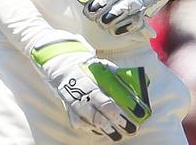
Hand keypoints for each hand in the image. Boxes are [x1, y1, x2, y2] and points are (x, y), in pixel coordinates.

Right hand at [31, 38, 150, 141]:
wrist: (57, 60)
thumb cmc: (83, 62)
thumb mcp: (101, 64)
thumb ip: (117, 74)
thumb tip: (139, 82)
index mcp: (88, 79)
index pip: (106, 98)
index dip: (122, 107)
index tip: (138, 112)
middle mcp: (79, 91)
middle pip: (97, 112)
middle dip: (116, 122)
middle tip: (131, 128)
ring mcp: (71, 99)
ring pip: (87, 119)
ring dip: (104, 129)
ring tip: (117, 135)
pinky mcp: (66, 105)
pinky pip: (77, 121)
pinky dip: (89, 128)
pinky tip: (99, 130)